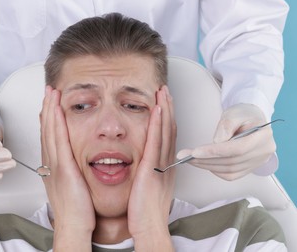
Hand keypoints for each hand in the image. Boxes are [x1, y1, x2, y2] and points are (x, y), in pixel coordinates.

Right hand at [40, 86, 94, 249]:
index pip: (49, 137)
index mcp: (54, 167)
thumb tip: (73, 164)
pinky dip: (55, 124)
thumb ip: (71, 172)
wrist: (73, 226)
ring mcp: (55, 165)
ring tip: (51, 93)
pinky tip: (56, 110)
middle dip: (47, 108)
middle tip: (48, 91)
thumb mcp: (71, 186)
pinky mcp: (64, 168)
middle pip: (47, 130)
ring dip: (50, 110)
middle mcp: (51, 163)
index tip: (50, 105)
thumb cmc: (76, 210)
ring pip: (50, 132)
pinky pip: (59, 141)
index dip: (48, 119)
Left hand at [128, 86, 175, 250]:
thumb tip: (146, 166)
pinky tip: (157, 110)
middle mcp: (167, 162)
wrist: (149, 226)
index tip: (165, 103)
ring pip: (165, 131)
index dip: (168, 118)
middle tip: (165, 91)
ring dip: (164, 110)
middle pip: (170, 129)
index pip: (168, 136)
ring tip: (162, 93)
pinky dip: (158, 124)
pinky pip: (155, 142)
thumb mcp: (151, 187)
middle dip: (168, 108)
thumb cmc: (147, 211)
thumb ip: (150, 173)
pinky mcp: (152, 168)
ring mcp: (161, 164)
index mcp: (166, 166)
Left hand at [177, 103, 275, 179]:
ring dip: (207, 165)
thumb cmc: (242, 114)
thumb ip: (226, 125)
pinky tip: (203, 163)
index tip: (195, 152)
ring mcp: (258, 162)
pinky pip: (231, 175)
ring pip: (229, 170)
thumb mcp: (234, 113)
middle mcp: (263, 152)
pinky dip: (215, 170)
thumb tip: (216, 142)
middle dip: (205, 159)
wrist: (251, 119)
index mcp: (263, 136)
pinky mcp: (250, 168)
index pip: (238, 149)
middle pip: (231, 161)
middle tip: (184, 156)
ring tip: (189, 159)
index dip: (215, 152)